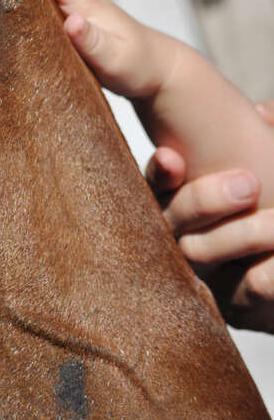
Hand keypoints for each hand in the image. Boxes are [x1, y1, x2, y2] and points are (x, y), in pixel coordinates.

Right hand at [148, 102, 273, 332]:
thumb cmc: (269, 196)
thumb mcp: (267, 157)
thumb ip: (265, 133)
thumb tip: (263, 113)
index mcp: (181, 195)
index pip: (157, 182)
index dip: (160, 173)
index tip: (171, 158)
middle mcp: (182, 233)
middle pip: (174, 219)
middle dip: (205, 201)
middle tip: (248, 183)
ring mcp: (203, 272)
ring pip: (198, 256)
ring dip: (240, 237)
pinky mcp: (233, 306)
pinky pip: (240, 298)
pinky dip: (260, 282)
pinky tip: (270, 271)